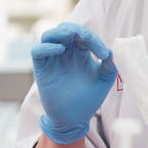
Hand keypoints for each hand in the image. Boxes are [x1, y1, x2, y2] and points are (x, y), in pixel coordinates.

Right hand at [31, 22, 116, 144]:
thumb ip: (109, 64)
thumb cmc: (89, 99)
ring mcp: (52, 59)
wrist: (74, 119)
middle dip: (75, 29)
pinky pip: (38, 51)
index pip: (82, 34)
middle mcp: (64, 52)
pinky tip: (60, 50)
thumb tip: (110, 50)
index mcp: (79, 51)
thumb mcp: (104, 80)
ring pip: (48, 35)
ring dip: (59, 32)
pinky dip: (47, 47)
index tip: (104, 54)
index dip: (93, 38)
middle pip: (64, 29)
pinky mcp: (42, 69)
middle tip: (86, 38)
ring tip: (70, 37)